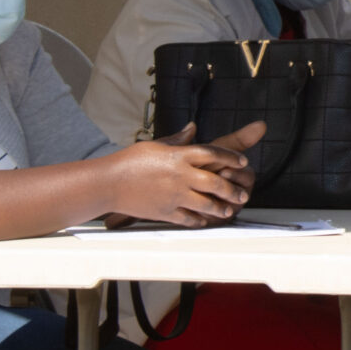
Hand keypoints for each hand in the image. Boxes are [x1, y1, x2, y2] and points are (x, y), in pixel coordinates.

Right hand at [111, 121, 261, 225]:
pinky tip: (205, 221)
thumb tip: (193, 128)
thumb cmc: (129, 160)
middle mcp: (180, 175)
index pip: (213, 153)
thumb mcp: (155, 144)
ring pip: (206, 204)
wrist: (107, 183)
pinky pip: (188, 218)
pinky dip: (199, 220)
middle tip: (243, 193)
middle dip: (232, 189)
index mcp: (178, 156)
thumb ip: (178, 139)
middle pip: (215, 183)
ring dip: (220, 208)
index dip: (231, 157)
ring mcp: (173, 195)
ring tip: (228, 210)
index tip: (243, 161)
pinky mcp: (165, 212)